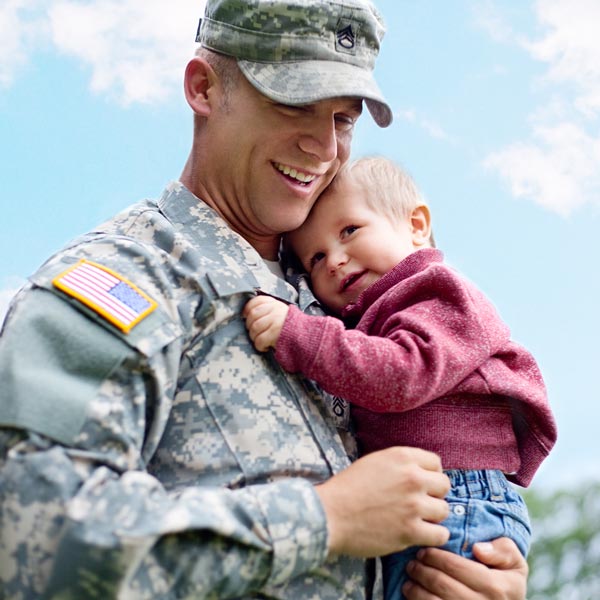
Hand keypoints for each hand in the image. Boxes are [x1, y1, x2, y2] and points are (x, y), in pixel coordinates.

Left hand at [243, 295, 289, 351]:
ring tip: (261, 340)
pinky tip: (265, 347)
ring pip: (254, 328)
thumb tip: (247, 313)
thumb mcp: (280, 313)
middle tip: (256, 332)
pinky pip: (259, 340)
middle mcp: (275, 309)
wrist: (306, 338)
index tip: (246, 317)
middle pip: (252, 315)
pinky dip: (260, 346)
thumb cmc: (289, 328)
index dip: (247, 309)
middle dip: (250, 326)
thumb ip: (266, 310)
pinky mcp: (275, 333)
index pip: (256, 301)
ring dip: (254, 337)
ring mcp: (275, 320)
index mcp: (275, 303)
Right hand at [315, 447, 449, 557]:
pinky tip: (420, 534)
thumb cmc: (348, 488)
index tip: (420, 484)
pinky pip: (440, 534)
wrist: (330, 514)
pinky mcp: (411, 531)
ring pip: (443, 510)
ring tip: (417, 519)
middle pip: (444, 486)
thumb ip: (400, 464)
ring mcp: (413, 505)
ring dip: (432, 516)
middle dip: (433, 494)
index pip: (436, 463)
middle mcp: (412, 478)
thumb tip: (421, 472)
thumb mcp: (375, 462)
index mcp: (402, 457)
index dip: (429, 475)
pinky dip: (433, 536)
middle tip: (419, 502)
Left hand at [402, 537, 527, 599]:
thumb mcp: (514, 562)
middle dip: (422, 570)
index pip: (456, 567)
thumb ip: (503, 550)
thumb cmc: (507, 580)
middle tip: (413, 562)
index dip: (435, 556)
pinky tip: (413, 594)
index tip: (424, 551)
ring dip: (416, 589)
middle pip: (442, 585)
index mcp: (498, 587)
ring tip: (410, 578)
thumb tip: (478, 549)